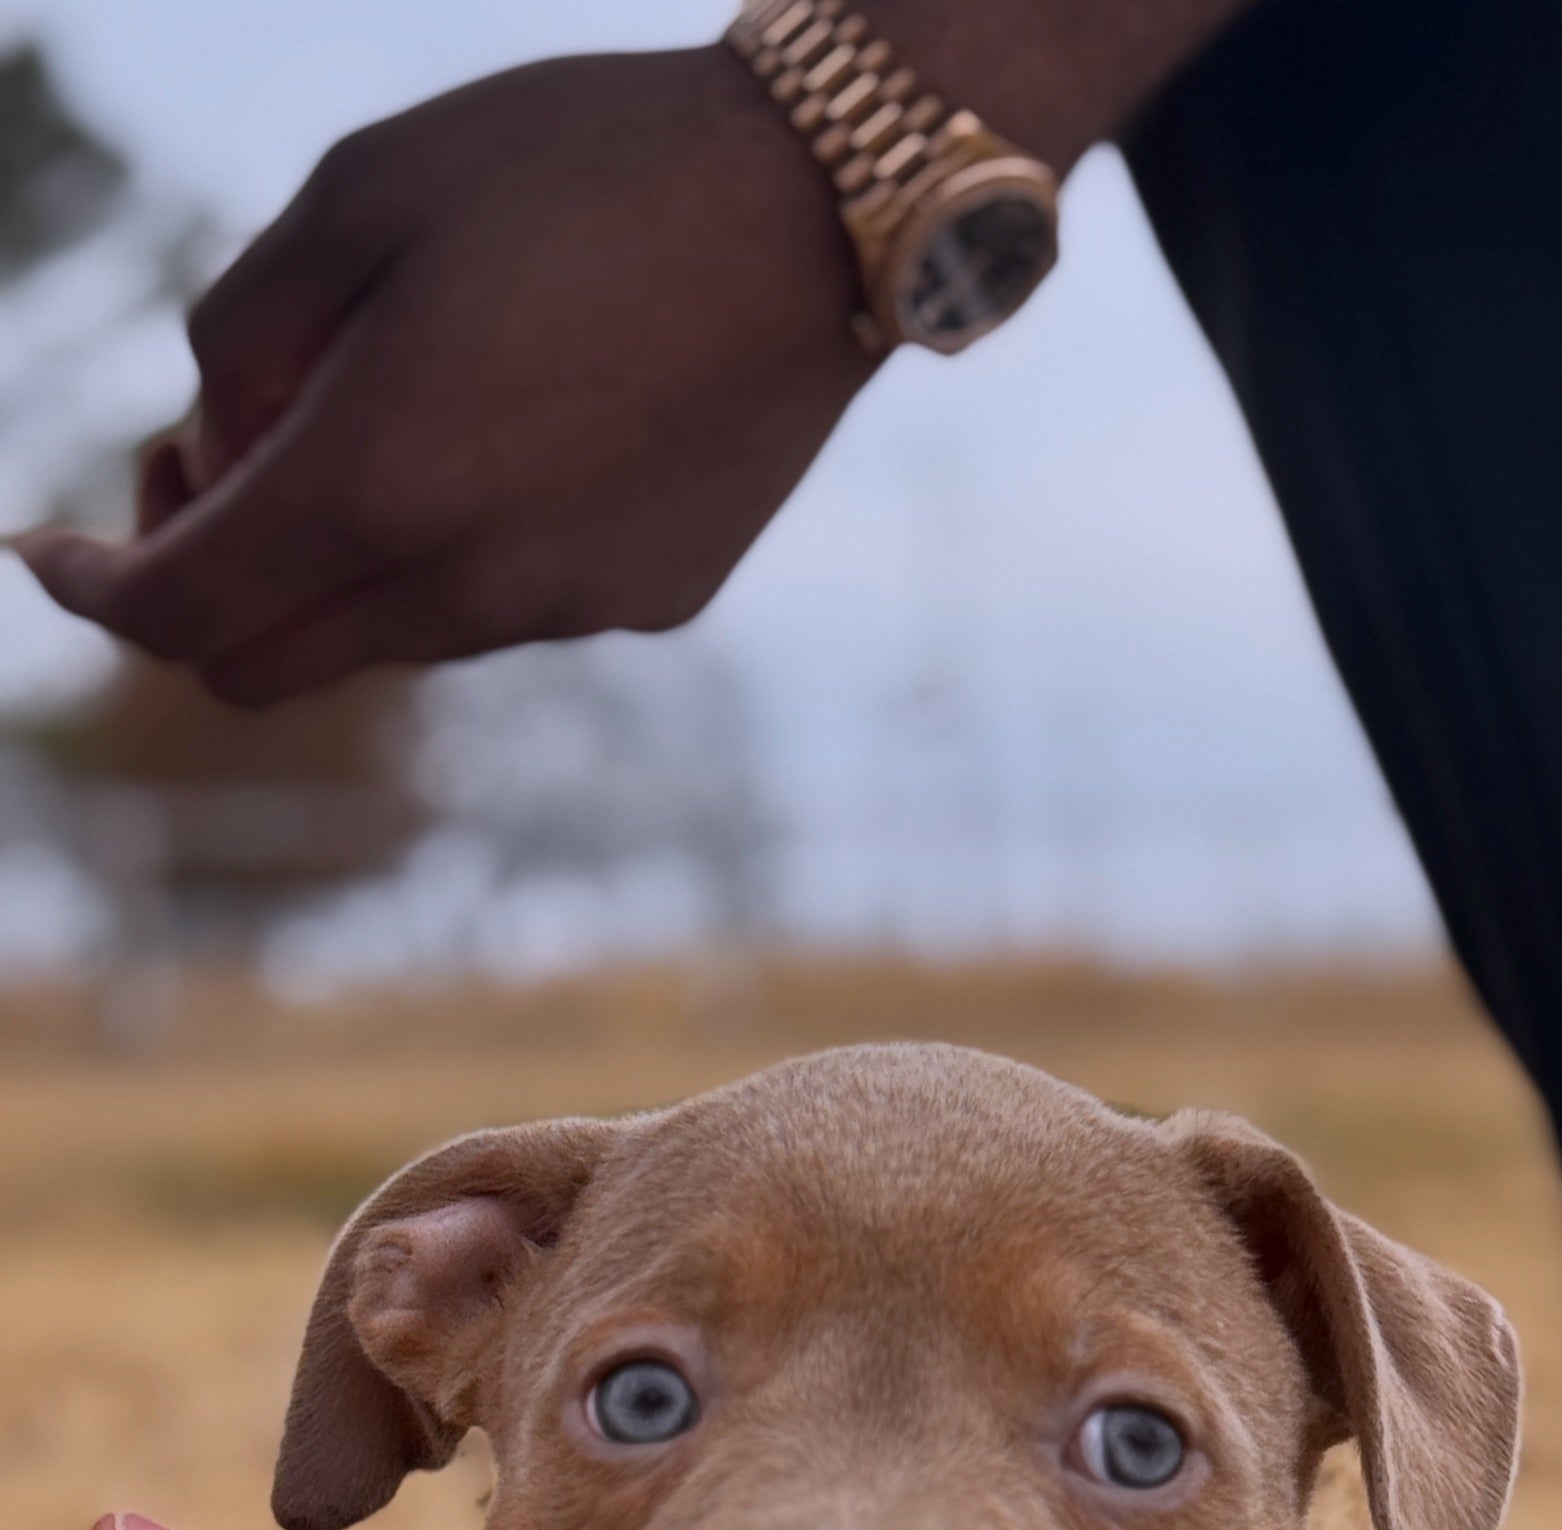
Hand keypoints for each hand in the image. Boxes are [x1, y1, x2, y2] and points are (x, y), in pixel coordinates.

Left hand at [14, 52, 872, 706]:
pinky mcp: (648, 603)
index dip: (87, 589)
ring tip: (379, 414)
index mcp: (375, 479)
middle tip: (209, 469)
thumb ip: (245, 332)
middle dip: (197, 590)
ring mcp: (564, 609)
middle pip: (260, 667)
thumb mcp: (357, 191)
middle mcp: (466, 583)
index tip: (43, 553)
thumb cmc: (576, 163)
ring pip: (379, 639)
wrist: (818, 208)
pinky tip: (512, 426)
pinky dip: (450, 548)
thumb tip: (219, 439)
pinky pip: (500, 609)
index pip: (176, 609)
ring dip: (332, 561)